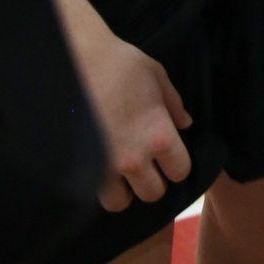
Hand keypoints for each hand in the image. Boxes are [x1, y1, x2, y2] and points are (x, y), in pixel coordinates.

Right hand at [81, 28, 193, 211]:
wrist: (78, 61)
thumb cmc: (121, 64)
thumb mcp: (157, 76)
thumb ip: (174, 104)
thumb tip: (185, 125)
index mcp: (159, 135)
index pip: (180, 171)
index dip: (176, 164)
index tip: (168, 156)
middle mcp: (134, 158)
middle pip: (153, 193)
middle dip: (152, 180)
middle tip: (145, 164)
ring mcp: (105, 167)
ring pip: (121, 203)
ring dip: (124, 190)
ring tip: (121, 172)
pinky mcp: (81, 167)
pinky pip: (94, 194)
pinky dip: (100, 187)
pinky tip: (101, 168)